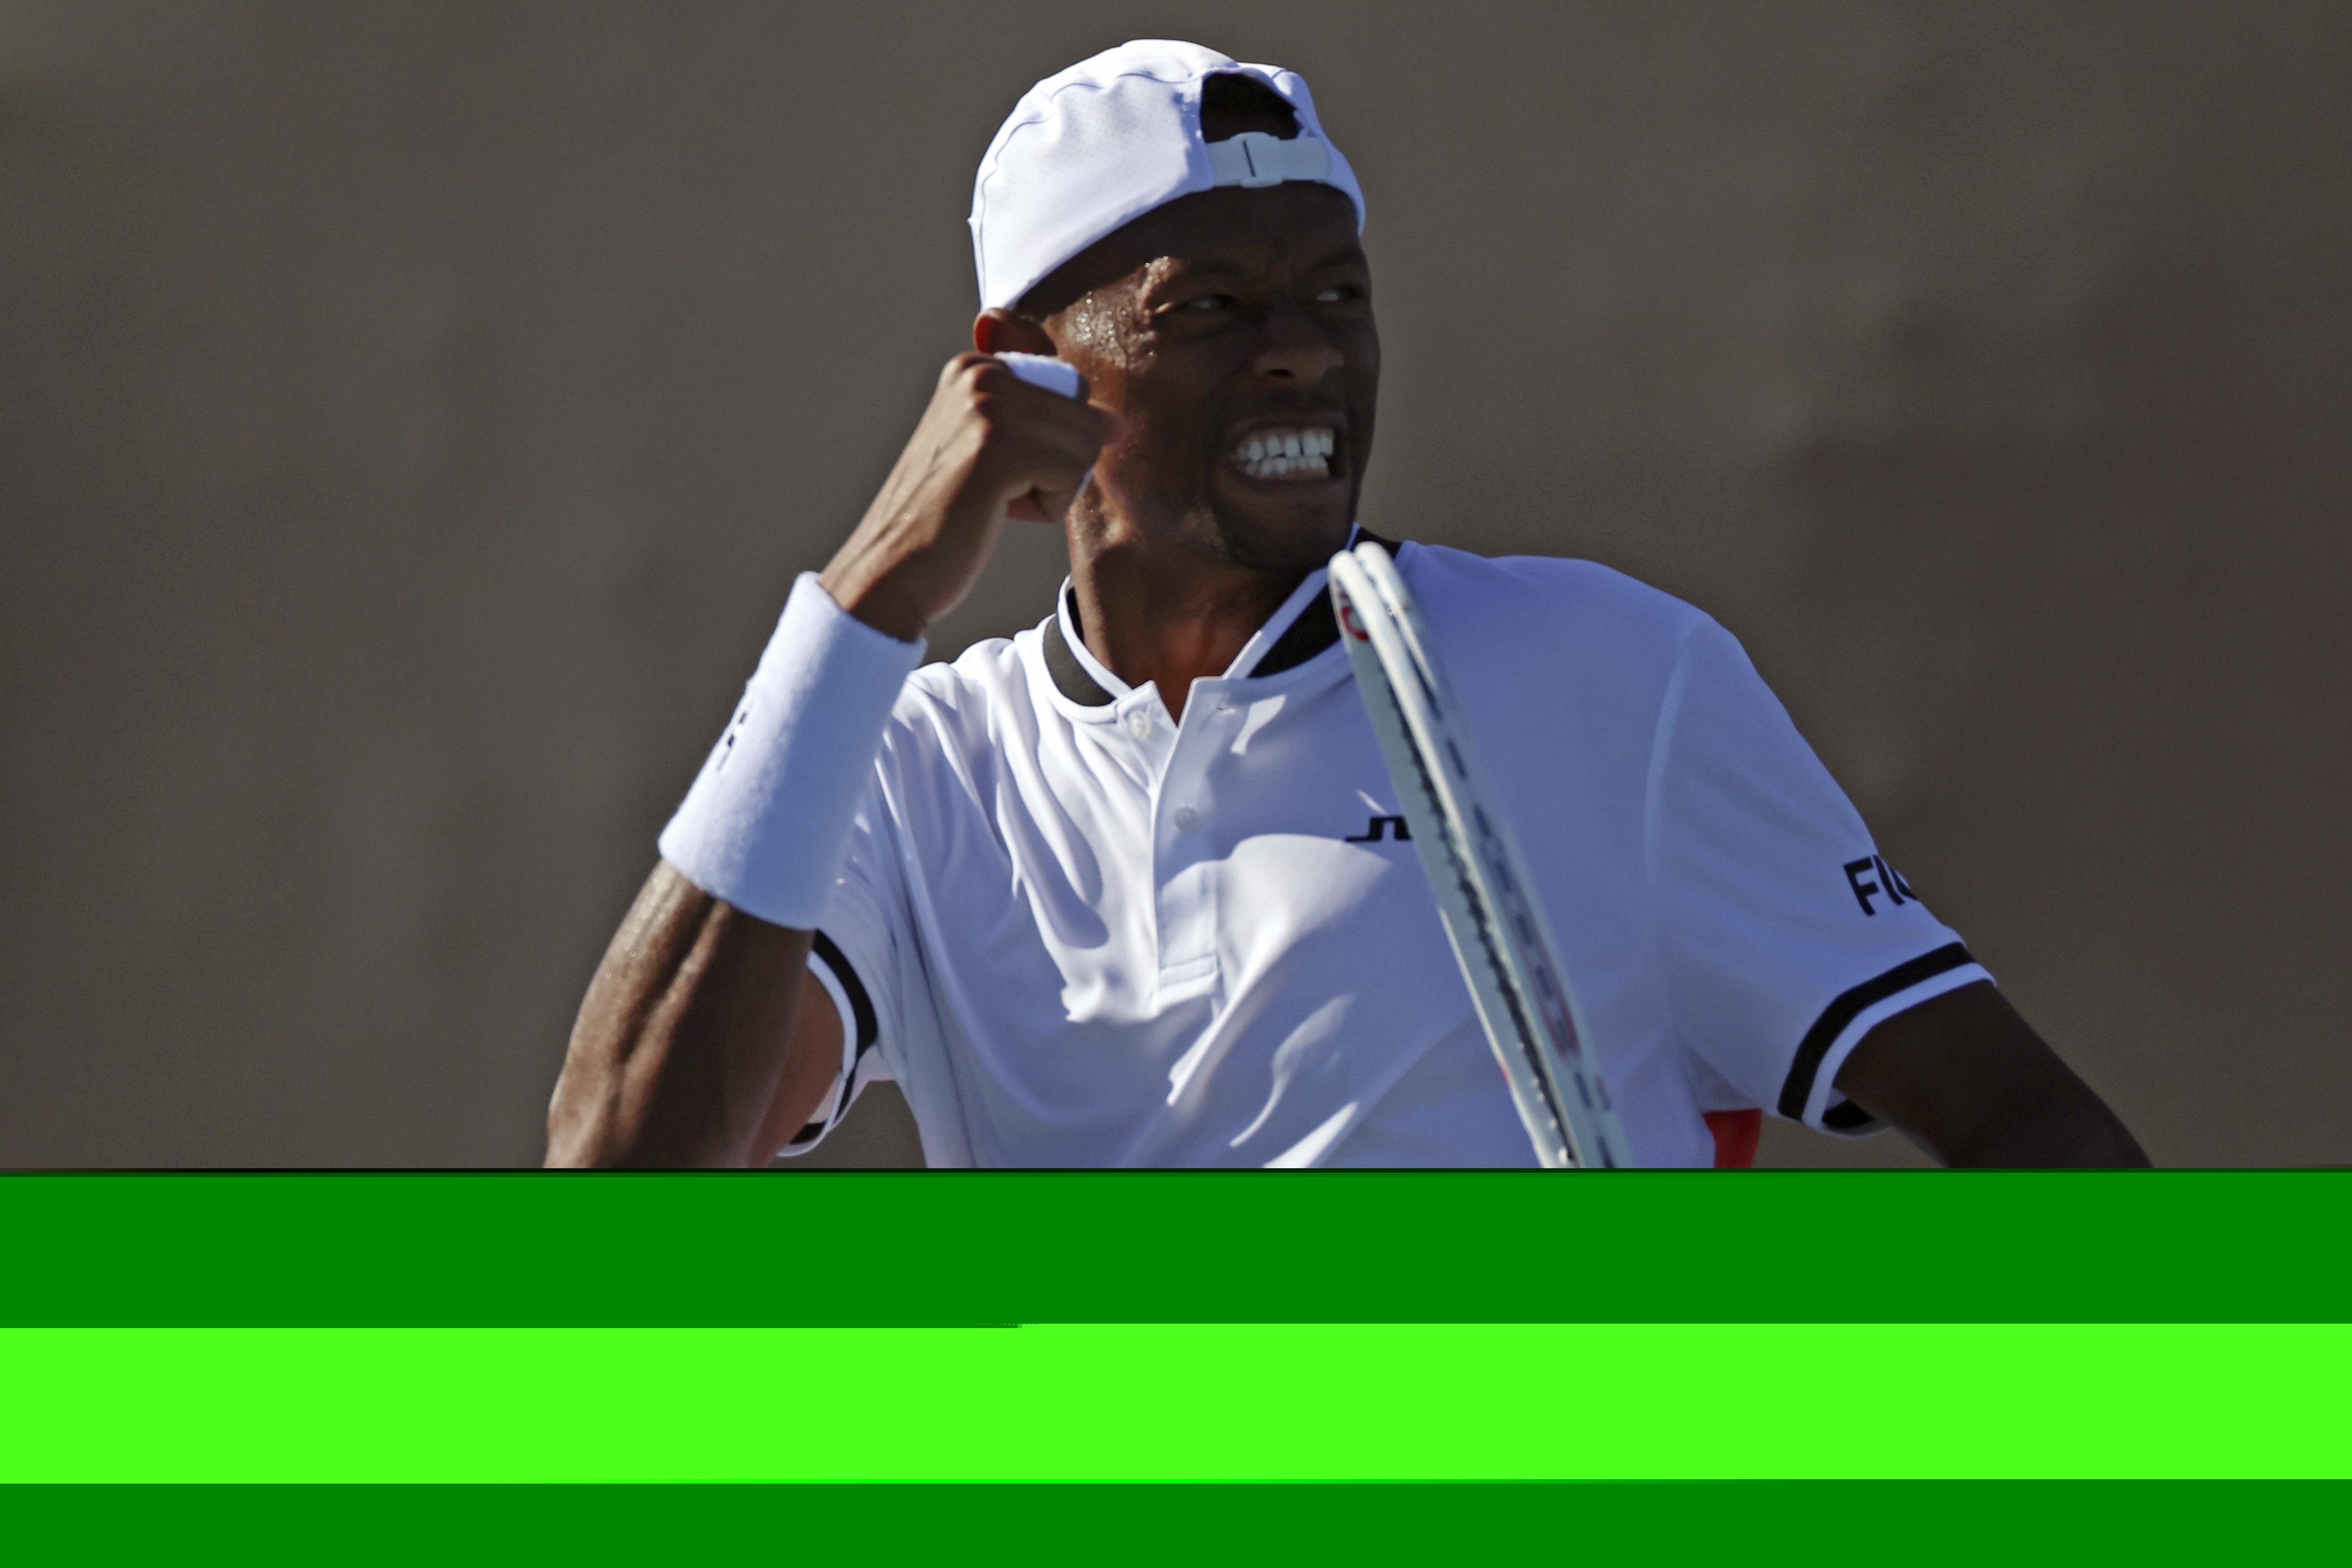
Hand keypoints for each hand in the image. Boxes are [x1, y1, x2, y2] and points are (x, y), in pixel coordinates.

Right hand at [819, 353, 1119, 640]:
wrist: (891, 566)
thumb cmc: (945, 518)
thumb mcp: (992, 451)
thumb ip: (1049, 425)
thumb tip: (1118, 424)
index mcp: (975, 367)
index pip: (1071, 394)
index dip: (1051, 445)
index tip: (994, 468)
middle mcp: (981, 375)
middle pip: (1083, 418)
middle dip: (1056, 468)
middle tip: (995, 490)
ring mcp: (988, 407)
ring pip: (1084, 446)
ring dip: (1051, 489)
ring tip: (993, 500)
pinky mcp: (1000, 447)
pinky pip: (1071, 474)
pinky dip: (1046, 508)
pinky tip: (995, 512)